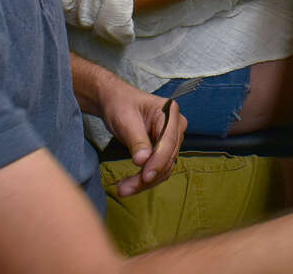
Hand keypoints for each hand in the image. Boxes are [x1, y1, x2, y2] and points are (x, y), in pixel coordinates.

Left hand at [97, 75, 185, 196]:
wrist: (116, 102)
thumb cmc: (121, 105)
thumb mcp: (126, 120)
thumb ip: (137, 140)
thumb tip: (143, 161)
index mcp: (170, 112)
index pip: (168, 142)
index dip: (158, 161)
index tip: (145, 176)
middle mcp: (176, 126)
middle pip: (168, 157)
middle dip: (148, 175)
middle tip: (126, 188)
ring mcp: (171, 139)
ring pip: (164, 167)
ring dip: (145, 182)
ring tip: (123, 189)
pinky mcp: (164, 150)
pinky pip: (159, 169)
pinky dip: (145, 179)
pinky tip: (130, 185)